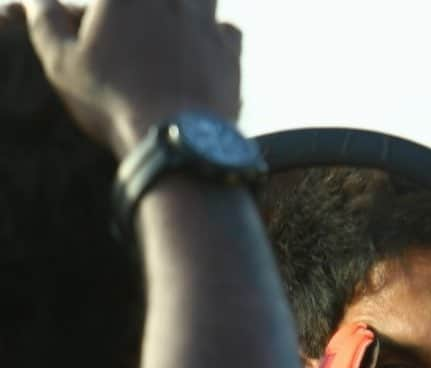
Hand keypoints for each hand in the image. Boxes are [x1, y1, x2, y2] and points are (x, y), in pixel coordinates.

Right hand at [24, 0, 240, 156]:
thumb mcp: (62, 62)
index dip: (115, 7)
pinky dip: (218, 37)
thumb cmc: (112, 101)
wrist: (173, 138)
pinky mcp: (229, 55)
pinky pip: (230, 32)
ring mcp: (204, 23)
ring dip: (190, 9)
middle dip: (152, 11)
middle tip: (145, 38)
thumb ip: (45, 20)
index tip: (115, 22)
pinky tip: (205, 52)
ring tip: (177, 30)